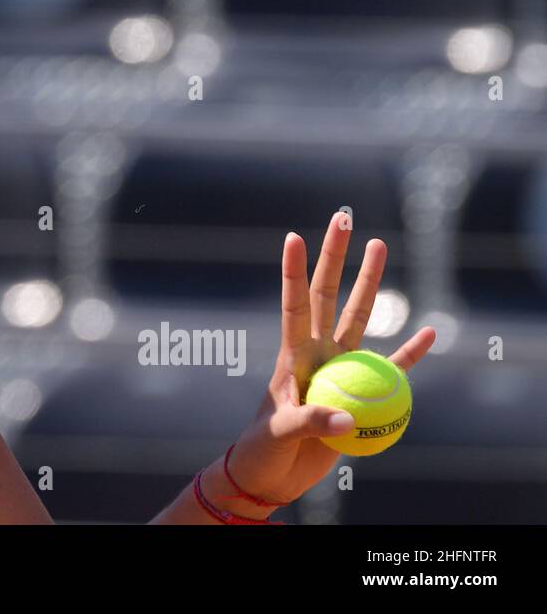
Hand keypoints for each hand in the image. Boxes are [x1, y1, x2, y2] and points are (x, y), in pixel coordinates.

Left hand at [224, 211, 435, 507]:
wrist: (273, 475)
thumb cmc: (263, 449)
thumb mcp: (278, 434)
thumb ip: (310, 422)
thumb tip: (347, 420)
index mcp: (292, 354)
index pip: (293, 305)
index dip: (293, 272)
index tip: (293, 236)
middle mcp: (317, 351)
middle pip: (329, 296)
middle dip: (336, 258)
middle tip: (344, 218)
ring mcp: (340, 368)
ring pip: (360, 319)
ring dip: (371, 285)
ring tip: (380, 246)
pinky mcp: (362, 395)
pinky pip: (392, 370)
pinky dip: (411, 354)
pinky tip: (430, 332)